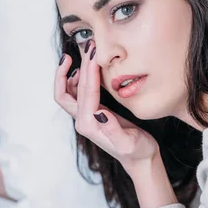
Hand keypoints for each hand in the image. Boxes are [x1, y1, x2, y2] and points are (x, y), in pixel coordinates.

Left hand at [54, 41, 159, 174]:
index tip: (94, 54)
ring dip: (69, 73)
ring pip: (67, 92)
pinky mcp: (92, 113)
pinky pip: (76, 94)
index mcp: (90, 125)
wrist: (140, 161)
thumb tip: (100, 113)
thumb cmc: (138, 152)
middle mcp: (83, 121)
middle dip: (76, 67)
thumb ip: (113, 130)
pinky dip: (75, 80)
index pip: (85, 92)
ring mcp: (86, 117)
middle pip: (70, 90)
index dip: (89, 71)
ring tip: (79, 55)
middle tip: (87, 47)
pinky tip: (84, 70)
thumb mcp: (129, 143)